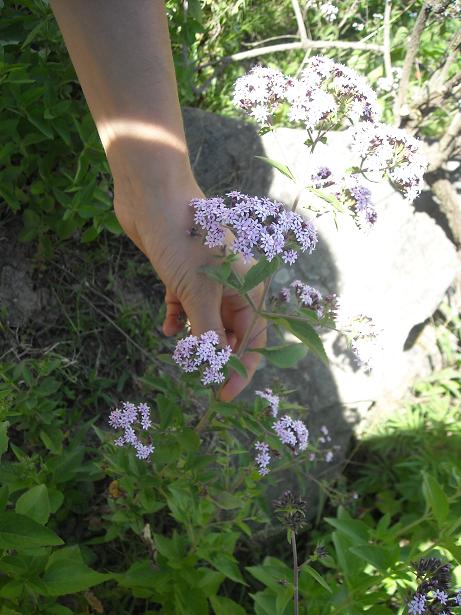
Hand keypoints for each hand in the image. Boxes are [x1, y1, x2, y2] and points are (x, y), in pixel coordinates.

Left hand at [113, 172, 265, 400]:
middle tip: (201, 380)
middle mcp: (232, 285)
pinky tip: (166, 328)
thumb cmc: (184, 239)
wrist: (153, 194)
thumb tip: (217, 368)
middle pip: (232, 332)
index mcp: (248, 287)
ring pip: (207, 321)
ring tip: (183, 358)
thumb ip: (209, 333)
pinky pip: (185, 306)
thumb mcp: (199, 292)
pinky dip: (177, 319)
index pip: (254, 339)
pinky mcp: (182, 274)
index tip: (224, 396)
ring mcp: (206, 279)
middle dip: (218, 356)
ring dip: (197, 340)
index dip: (242, 369)